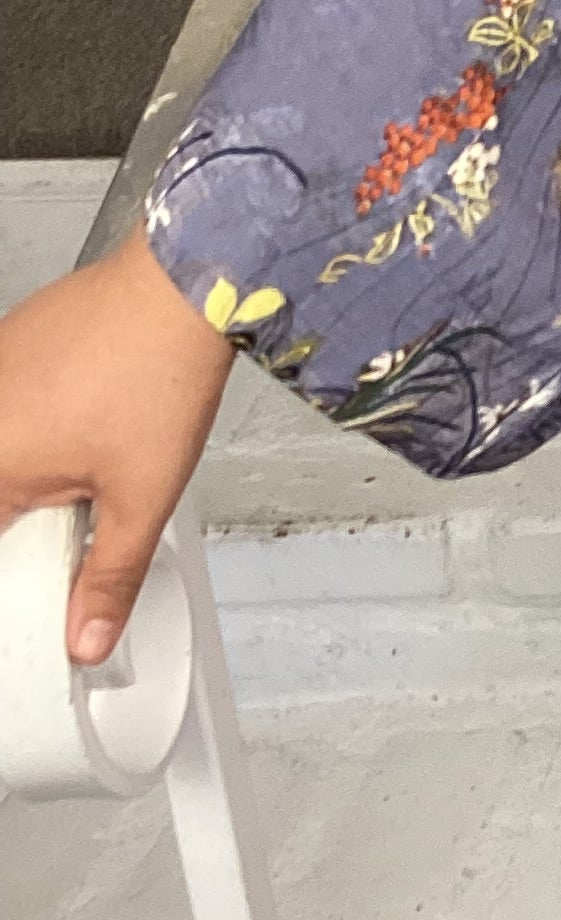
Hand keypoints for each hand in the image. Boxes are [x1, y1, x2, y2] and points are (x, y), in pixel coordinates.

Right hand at [0, 227, 235, 664]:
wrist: (184, 283)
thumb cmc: (159, 373)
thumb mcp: (141, 498)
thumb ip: (108, 577)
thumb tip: (87, 635)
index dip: (20, 561)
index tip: (48, 548)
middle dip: (27, 513)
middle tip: (77, 501)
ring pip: (2, 446)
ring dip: (32, 466)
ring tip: (93, 442)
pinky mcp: (9, 342)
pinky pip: (9, 402)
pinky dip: (36, 420)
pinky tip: (88, 410)